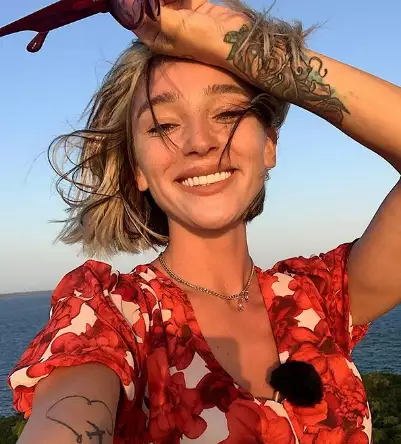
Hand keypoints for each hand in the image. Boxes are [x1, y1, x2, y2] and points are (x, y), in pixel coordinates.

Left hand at [111, 0, 248, 67]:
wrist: (238, 40)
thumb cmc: (205, 39)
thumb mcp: (174, 27)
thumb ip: (151, 13)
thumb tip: (127, 5)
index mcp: (155, 37)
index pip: (136, 14)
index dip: (133, 3)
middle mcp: (164, 26)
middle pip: (150, 3)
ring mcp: (178, 15)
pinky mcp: (192, 5)